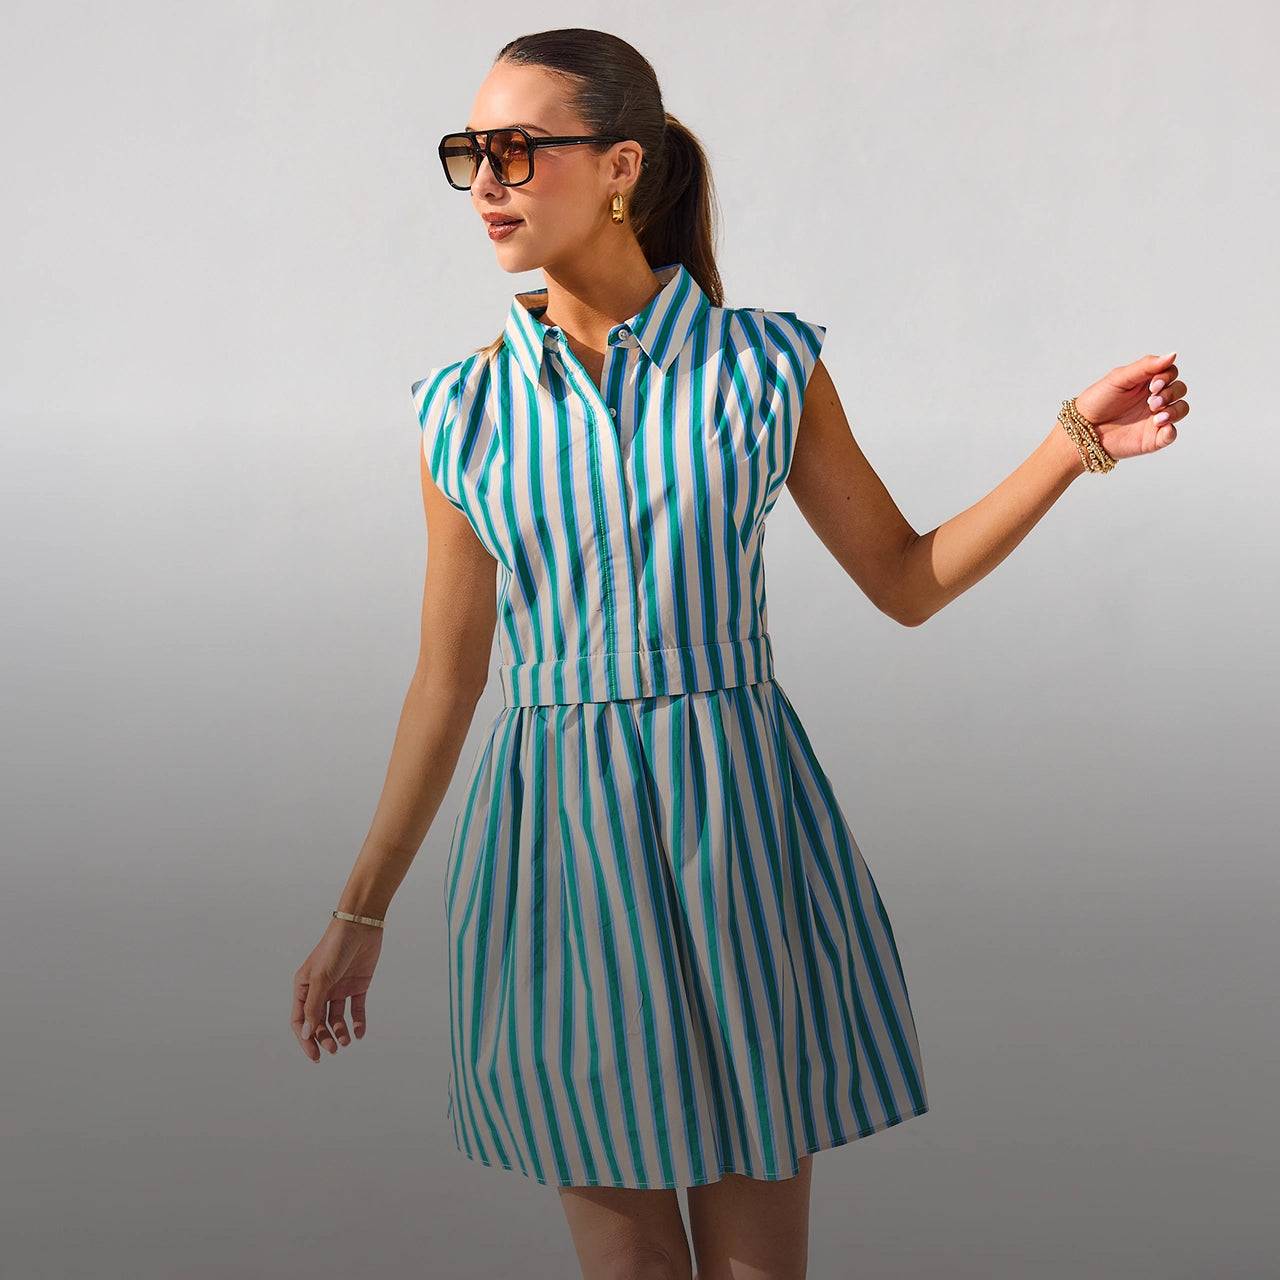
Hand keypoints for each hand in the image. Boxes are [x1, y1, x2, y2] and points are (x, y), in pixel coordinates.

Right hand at [291, 915, 383, 1060]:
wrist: (361, 926)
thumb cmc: (335, 947)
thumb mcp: (321, 978)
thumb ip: (314, 1006)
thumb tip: (307, 1033)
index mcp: (304, 986)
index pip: (301, 1019)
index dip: (306, 1039)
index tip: (315, 1055)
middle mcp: (320, 989)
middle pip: (319, 1022)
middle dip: (324, 1038)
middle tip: (333, 1049)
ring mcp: (339, 988)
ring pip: (336, 1018)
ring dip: (340, 1032)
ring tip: (346, 1042)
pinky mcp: (357, 985)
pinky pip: (356, 1009)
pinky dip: (358, 1023)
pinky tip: (360, 1033)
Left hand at [1073, 351, 1188, 462]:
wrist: (1083, 430)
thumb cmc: (1097, 401)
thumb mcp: (1119, 378)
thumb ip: (1146, 366)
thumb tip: (1173, 354)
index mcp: (1146, 382)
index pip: (1171, 372)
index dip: (1167, 376)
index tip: (1153, 384)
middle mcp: (1154, 398)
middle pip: (1180, 389)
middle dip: (1170, 393)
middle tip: (1151, 402)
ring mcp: (1155, 418)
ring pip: (1181, 409)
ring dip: (1174, 410)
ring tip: (1156, 416)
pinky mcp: (1153, 438)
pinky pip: (1172, 433)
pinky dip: (1171, 430)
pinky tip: (1159, 425)